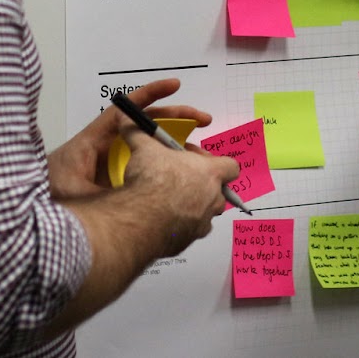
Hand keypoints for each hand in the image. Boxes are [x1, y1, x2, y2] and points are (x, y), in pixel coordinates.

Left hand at [46, 78, 212, 198]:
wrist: (29, 225)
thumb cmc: (45, 201)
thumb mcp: (74, 195)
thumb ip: (103, 192)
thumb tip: (137, 193)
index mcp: (92, 143)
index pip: (124, 111)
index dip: (149, 95)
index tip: (175, 84)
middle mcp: (105, 152)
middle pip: (146, 128)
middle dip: (176, 121)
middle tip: (204, 121)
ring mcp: (112, 170)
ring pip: (150, 153)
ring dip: (176, 152)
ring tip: (202, 160)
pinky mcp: (116, 188)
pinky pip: (146, 174)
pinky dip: (167, 174)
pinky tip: (186, 183)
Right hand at [120, 127, 240, 257]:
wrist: (141, 219)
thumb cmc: (152, 180)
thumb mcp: (144, 148)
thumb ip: (139, 132)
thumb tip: (126, 116)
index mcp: (210, 173)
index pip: (232, 167)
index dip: (219, 165)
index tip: (202, 164)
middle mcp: (213, 198)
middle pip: (218, 192)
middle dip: (202, 187)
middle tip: (180, 182)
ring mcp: (202, 222)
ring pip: (204, 214)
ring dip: (192, 209)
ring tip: (168, 203)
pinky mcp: (188, 241)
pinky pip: (189, 232)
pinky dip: (179, 227)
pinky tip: (160, 221)